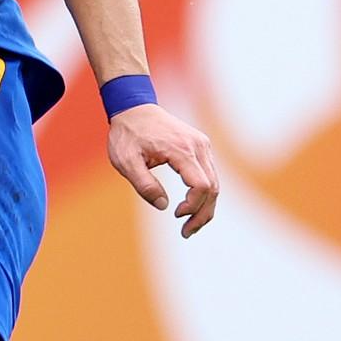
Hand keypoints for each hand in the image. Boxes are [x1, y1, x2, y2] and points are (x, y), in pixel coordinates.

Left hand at [107, 103, 218, 237]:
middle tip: (187, 232)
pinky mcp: (200, 146)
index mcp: (181, 149)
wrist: (133, 108)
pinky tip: (191, 207)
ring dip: (205, 206)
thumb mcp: (126, 162)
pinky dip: (204, 193)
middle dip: (202, 214)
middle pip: (213, 187)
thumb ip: (144, 185)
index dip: (192, 206)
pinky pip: (209, 174)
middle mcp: (198, 146)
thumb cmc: (127, 135)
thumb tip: (163, 206)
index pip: (201, 186)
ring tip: (189, 226)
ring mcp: (202, 145)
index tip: (175, 214)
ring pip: (214, 183)